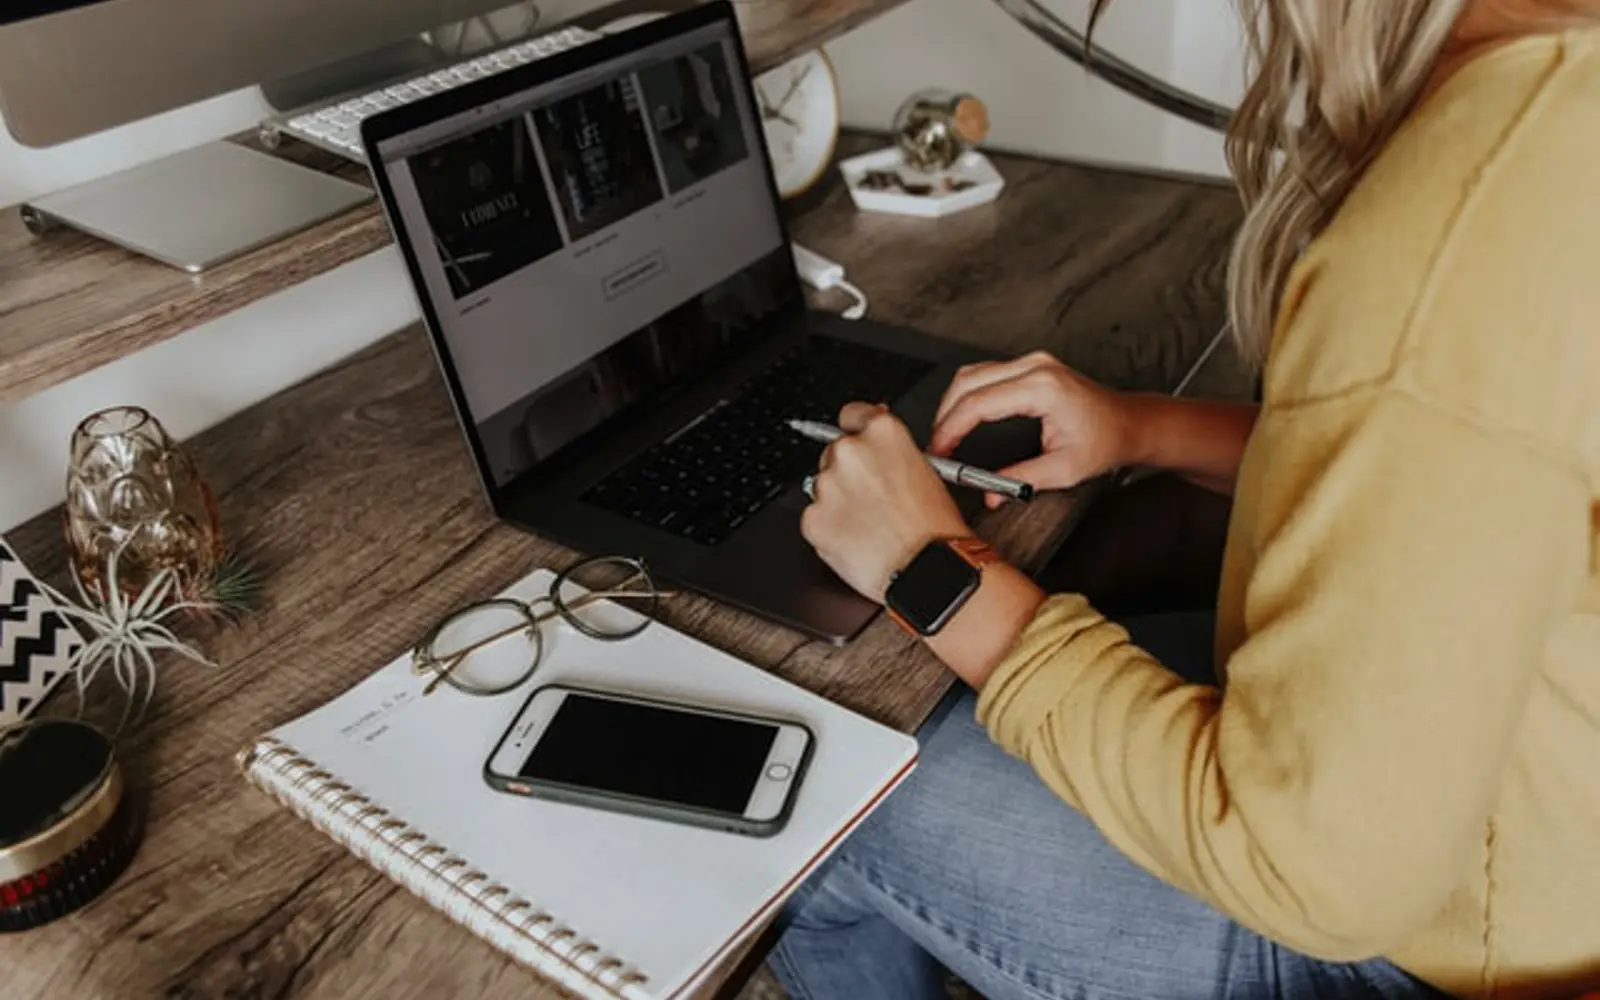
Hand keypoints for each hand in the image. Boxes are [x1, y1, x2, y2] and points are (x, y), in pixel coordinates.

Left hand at [800, 403, 970, 603]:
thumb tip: (875, 438)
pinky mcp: (813, 519)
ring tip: (869, 525)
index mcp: (883, 433)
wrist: (927, 570)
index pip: (852, 414)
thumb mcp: (928, 472)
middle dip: (848, 474)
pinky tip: (857, 539)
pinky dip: (829, 529)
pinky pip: (815, 519)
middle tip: (872, 500)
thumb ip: (893, 449)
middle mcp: (850, 452)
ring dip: (838, 502)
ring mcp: (827, 485)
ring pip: (823, 487)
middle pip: (834, 453)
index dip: (856, 431)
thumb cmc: (935, 529)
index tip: (859, 444)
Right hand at [931, 351, 1134, 508]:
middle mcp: (1035, 367)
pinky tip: (962, 416)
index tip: (939, 450)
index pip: (979, 403)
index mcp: (1042, 388)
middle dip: (945, 415)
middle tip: (937, 446)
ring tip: (946, 434)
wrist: (1129, 424)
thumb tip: (990, 494)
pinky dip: (968, 394)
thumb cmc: (1105, 441)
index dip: (951, 428)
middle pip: (968, 382)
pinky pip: (986, 373)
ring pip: (973, 373)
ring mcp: (1033, 362)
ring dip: (953, 403)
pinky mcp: (1031, 365)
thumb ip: (1021, 480)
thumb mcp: (1063, 469)